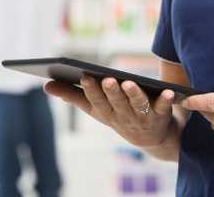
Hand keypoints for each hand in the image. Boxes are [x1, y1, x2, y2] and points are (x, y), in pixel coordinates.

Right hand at [45, 77, 176, 148]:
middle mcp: (122, 117)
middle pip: (116, 103)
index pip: (96, 102)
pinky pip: (162, 107)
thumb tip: (46, 85)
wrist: (152, 138)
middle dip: (111, 92)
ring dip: (134, 95)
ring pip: (137, 105)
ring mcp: (142, 117)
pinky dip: (165, 100)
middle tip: (108, 79)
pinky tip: (167, 91)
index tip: (84, 76)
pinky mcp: (161, 115)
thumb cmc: (118, 115)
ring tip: (129, 83)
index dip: (91, 90)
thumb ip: (72, 95)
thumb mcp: (95, 108)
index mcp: (105, 113)